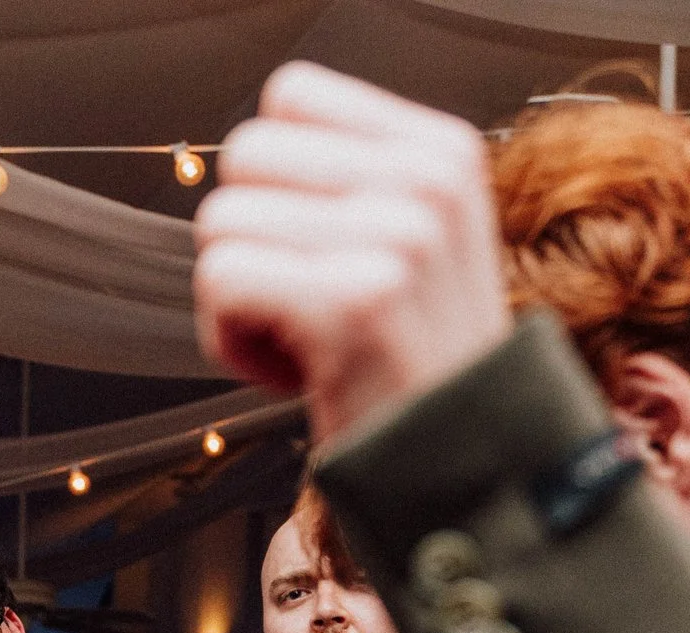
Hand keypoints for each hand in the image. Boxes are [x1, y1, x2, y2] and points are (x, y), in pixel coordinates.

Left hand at [194, 62, 511, 444]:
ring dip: (239, 300)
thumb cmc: (421, 372)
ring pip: (220, 223)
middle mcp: (426, 182)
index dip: (276, 178)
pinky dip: (232, 343)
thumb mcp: (418, 243)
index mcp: (443, 151)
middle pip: (244, 156)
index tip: (320, 247)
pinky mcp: (353, 303)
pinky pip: (220, 282)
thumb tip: (248, 152)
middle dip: (251, 239)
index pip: (291, 97)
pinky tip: (295, 371)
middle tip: (310, 304)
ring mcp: (395, 239)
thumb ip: (349, 181)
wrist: (469, 479)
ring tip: (308, 342)